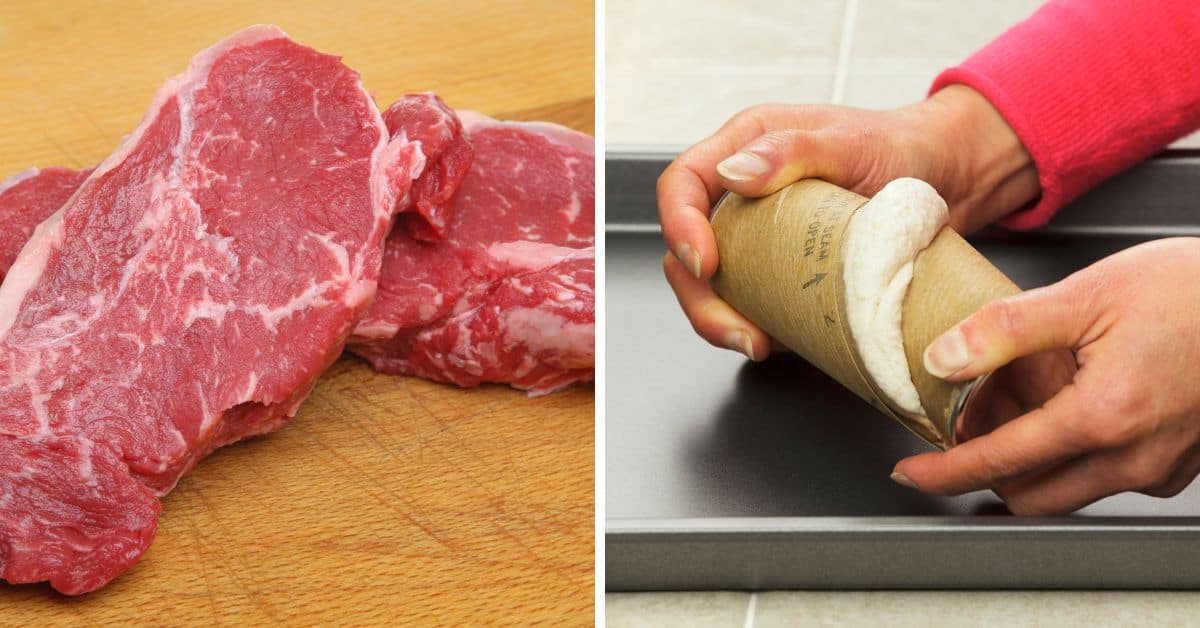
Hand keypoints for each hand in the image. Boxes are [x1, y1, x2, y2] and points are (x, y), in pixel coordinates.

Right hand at [658, 85, 1039, 358]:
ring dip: (722, 322)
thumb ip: (792, 149)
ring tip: (757, 344)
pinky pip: (751, 306)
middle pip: (686, 250)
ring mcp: (759, 238)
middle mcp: (743, 195)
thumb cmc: (903, 146)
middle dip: (699, 297)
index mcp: (745, 148)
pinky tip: (780, 344)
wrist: (951, 178)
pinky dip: (755, 330)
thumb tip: (734, 174)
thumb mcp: (851, 142)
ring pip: (712, 287)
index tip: (706, 263)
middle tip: (734, 329)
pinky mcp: (782, 274)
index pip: (683, 184)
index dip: (678, 225)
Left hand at [894, 238, 1199, 514]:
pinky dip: (1073, 457)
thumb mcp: (1087, 294)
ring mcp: (1161, 467)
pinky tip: (1070, 406)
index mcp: (1103, 417)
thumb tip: (943, 358)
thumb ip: (1005, 330)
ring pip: (1068, 491)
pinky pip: (1108, 478)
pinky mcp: (1179, 465)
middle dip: (986, 469)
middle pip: (1030, 494)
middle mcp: (1134, 457)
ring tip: (1018, 405)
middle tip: (966, 425)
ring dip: (1030, 464)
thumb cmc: (1192, 291)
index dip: (945, 471)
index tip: (910, 473)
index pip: (999, 462)